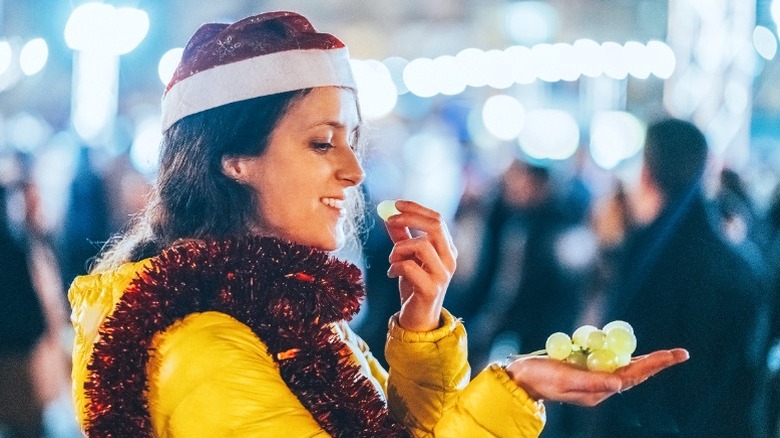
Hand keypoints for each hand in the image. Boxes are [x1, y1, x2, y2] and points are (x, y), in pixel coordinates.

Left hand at [384, 200, 456, 331]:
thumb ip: (401, 237)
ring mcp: (442, 275)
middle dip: (409, 219)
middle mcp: (449, 259)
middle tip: (389, 221)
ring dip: (399, 248)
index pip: (436, 219)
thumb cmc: (414, 285)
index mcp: (447, 249)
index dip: (416, 209)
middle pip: (434, 227)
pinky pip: (410, 267)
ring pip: (422, 245)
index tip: (395, 204)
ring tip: (391, 259)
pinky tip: (392, 273)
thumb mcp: (407, 257)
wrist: (418, 319)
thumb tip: (388, 216)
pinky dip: (396, 266)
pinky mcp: (431, 289)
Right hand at [504, 348, 688, 406]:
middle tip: (680, 353)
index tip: (673, 355)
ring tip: (665, 355)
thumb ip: (592, 382)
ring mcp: (594, 378)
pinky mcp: (586, 370)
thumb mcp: (565, 379)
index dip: (655, 365)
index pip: (634, 376)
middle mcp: (600, 386)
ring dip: (644, 360)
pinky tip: (628, 347)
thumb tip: (620, 385)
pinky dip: (621, 352)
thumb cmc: (541, 378)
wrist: (522, 379)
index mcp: (599, 391)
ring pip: (625, 367)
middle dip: (657, 363)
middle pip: (635, 373)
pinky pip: (609, 360)